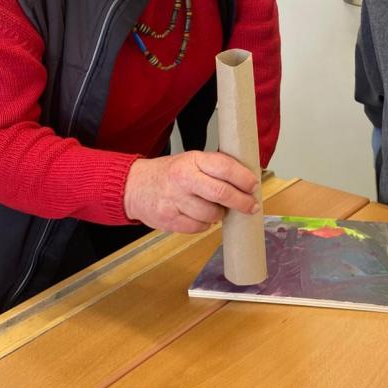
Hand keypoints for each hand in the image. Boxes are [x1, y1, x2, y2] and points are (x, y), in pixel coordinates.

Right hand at [123, 152, 259, 233]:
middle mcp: (183, 179)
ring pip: (212, 214)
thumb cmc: (168, 173)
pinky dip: (205, 224)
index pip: (225, 167)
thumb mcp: (190, 161)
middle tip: (251, 206)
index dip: (244, 178)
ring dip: (221, 214)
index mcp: (192, 160)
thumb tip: (247, 181)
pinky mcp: (169, 220)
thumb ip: (214, 168)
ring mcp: (175, 200)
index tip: (254, 186)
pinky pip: (199, 227)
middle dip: (242, 202)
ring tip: (217, 209)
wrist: (133, 186)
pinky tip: (200, 216)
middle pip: (221, 193)